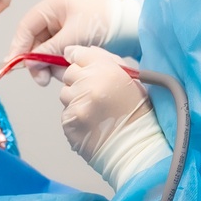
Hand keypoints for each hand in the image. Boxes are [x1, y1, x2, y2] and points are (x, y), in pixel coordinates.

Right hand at [8, 0, 133, 85]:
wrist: (127, 26)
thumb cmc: (103, 22)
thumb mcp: (74, 36)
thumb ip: (49, 49)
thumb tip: (30, 63)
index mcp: (52, 6)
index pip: (26, 26)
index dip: (18, 46)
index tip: (14, 63)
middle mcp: (54, 15)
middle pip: (34, 40)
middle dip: (35, 61)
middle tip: (40, 78)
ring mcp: (61, 27)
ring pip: (44, 50)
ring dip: (47, 65)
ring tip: (55, 76)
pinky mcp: (69, 39)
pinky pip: (56, 53)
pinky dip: (57, 64)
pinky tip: (64, 72)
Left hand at [58, 45, 167, 188]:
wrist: (136, 148)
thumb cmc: (136, 113)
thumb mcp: (129, 79)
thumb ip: (104, 62)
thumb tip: (74, 53)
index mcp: (107, 70)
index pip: (80, 54)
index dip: (80, 60)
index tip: (80, 64)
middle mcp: (89, 84)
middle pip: (69, 73)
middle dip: (79, 81)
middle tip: (96, 94)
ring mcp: (77, 105)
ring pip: (64, 93)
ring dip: (76, 99)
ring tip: (95, 110)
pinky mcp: (69, 122)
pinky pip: (65, 113)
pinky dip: (75, 117)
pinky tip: (92, 123)